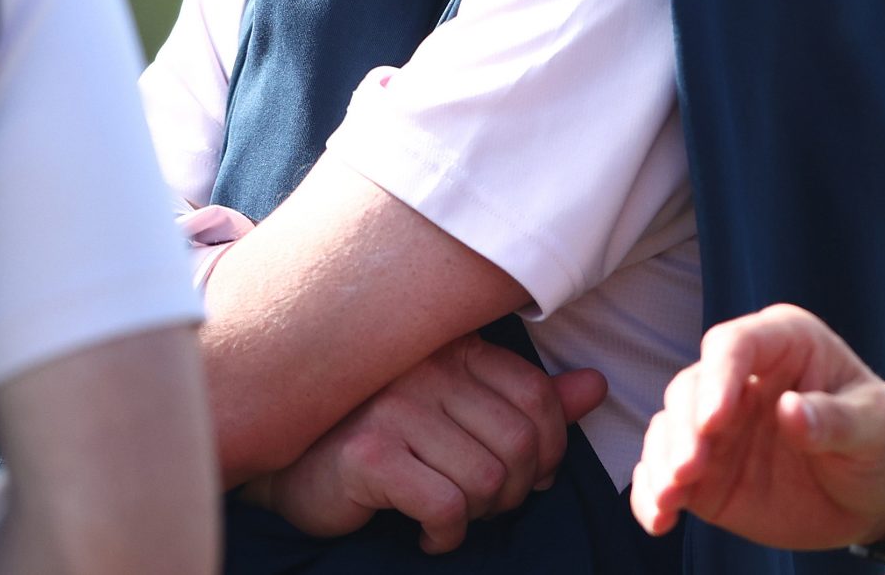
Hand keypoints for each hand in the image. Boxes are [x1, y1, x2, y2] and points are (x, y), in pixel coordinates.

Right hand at [250, 334, 607, 552]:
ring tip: (454, 517)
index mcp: (454, 348)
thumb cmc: (381, 436)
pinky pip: (446, 506)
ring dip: (480, 516)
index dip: (550, 448)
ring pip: (485, 479)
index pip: (536, 394)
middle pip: (517, 442)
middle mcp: (427, 368)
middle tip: (487, 507)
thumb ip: (526, 401)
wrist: (289, 464)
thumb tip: (595, 388)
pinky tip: (426, 534)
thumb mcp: (459, 412)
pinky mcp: (370, 454)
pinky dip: (447, 535)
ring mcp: (396, 407)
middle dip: (514, 491)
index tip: (531, 478)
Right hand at [631, 304, 884, 550]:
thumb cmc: (884, 440)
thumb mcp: (875, 428)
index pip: (734, 346)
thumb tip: (789, 410)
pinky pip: (666, 475)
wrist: (881, 493)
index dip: (719, 378)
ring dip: (662, 462)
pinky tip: (658, 520)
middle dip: (684, 428)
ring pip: (670, 429)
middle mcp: (741, 378)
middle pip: (691, 388)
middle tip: (689, 470)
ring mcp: (719, 426)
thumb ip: (833, 420)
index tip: (715, 420)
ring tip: (669, 499)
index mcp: (784, 343)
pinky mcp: (709, 472)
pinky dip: (652, 495)